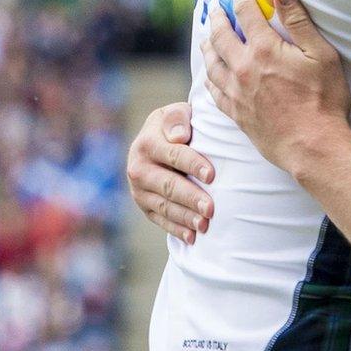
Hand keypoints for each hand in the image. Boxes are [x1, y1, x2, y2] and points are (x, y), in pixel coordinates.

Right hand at [126, 102, 214, 243]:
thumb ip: (177, 118)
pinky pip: (160, 220)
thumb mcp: (176, 113)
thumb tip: (179, 136)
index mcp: (147, 142)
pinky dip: (177, 230)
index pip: (172, 154)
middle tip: (211, 209)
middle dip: (190, 198)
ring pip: (164, 206)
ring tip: (205, 225)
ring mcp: (139, 190)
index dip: (192, 165)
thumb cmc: (178, 126)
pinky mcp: (144, 206)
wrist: (158, 141)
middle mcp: (138, 167)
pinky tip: (193, 237)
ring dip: (185, 217)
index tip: (212, 175)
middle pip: (167, 185)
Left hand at [203, 0, 350, 178]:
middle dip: (217, 17)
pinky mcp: (235, 113)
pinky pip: (213, 90)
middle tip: (216, 8)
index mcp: (264, 50)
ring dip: (208, 46)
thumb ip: (298, 21)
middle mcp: (243, 68)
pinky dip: (209, 77)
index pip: (245, 11)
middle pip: (220, 35)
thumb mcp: (321, 54)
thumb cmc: (324, 100)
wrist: (313, 145)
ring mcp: (236, 92)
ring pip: (211, 63)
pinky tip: (210, 74)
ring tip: (207, 37)